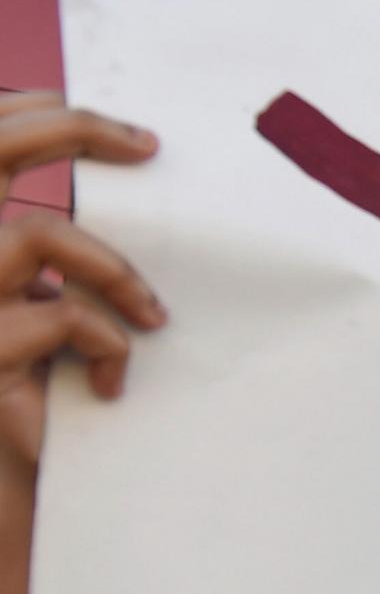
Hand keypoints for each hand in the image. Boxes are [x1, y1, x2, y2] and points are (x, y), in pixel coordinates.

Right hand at [0, 96, 164, 443]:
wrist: (7, 481)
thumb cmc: (32, 396)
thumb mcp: (41, 314)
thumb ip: (55, 259)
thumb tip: (123, 181)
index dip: (36, 112)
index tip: (125, 133)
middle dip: (68, 128)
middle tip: (145, 145)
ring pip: (38, 235)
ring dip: (112, 271)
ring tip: (152, 318)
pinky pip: (63, 317)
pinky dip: (107, 344)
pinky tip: (114, 384)